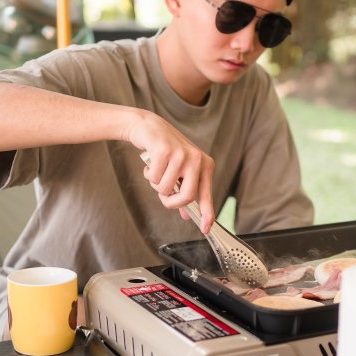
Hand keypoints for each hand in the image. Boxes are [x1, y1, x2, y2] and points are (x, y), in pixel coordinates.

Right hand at [128, 114, 215, 231]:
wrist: (148, 127)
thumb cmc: (165, 152)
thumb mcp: (179, 171)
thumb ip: (185, 190)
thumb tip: (187, 215)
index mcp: (204, 165)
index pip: (207, 195)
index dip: (207, 213)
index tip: (205, 228)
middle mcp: (196, 159)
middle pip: (187, 197)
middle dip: (171, 202)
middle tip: (164, 195)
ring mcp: (181, 154)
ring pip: (166, 189)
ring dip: (156, 185)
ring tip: (156, 171)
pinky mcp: (165, 151)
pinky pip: (154, 178)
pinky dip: (148, 174)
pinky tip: (150, 163)